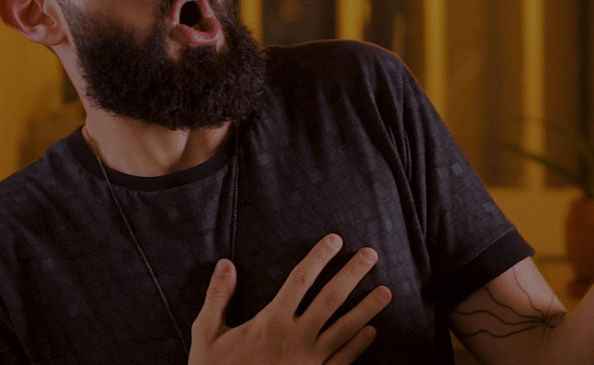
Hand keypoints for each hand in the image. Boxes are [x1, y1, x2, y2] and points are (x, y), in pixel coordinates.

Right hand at [189, 234, 391, 364]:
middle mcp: (296, 337)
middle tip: (371, 255)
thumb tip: (226, 264)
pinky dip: (359, 345)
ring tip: (386, 291)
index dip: (319, 257)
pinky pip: (343, 360)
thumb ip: (218, 297)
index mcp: (272, 321)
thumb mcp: (207, 334)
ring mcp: (310, 361)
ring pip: (345, 329)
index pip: (301, 280)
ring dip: (367, 308)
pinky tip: (372, 331)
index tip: (335, 240)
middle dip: (353, 274)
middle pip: (331, 298)